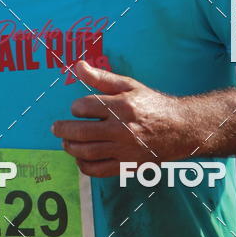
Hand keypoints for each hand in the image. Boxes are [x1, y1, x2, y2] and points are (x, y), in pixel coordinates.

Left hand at [52, 60, 187, 176]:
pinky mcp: (127, 166)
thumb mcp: (129, 85)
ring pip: (86, 152)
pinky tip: (80, 157)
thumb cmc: (152, 104)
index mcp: (121, 106)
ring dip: (70, 147)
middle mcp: (122, 129)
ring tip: (65, 142)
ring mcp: (124, 150)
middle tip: (56, 127)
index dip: (76, 107)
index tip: (77, 109)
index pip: (84, 107)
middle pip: (81, 132)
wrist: (179, 128)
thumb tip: (78, 66)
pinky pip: (98, 170)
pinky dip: (83, 165)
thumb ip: (101, 78)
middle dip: (63, 129)